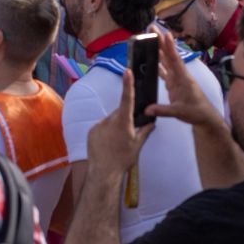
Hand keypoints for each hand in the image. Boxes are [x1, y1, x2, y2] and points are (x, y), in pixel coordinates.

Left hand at [85, 50, 154, 177]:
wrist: (103, 172)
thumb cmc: (123, 159)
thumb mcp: (137, 146)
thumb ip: (144, 131)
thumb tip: (152, 122)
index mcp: (123, 122)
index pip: (127, 99)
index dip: (128, 84)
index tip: (127, 71)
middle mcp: (109, 120)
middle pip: (119, 112)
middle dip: (125, 117)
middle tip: (129, 132)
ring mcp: (98, 125)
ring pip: (110, 120)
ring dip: (115, 126)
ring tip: (117, 142)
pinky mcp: (91, 131)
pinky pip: (101, 127)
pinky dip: (106, 132)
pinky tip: (108, 144)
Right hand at [143, 29, 221, 130]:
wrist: (204, 117)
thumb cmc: (195, 112)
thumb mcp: (179, 112)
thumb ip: (162, 110)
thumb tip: (146, 109)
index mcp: (183, 78)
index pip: (175, 60)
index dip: (170, 47)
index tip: (165, 33)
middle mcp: (179, 75)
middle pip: (168, 55)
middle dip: (160, 41)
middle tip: (152, 27)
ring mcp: (176, 78)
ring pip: (166, 60)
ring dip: (158, 49)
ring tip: (149, 37)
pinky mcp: (173, 84)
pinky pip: (163, 71)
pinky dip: (157, 64)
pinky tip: (149, 59)